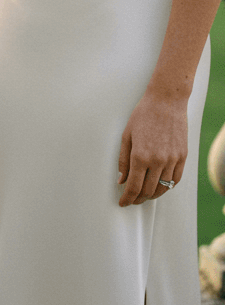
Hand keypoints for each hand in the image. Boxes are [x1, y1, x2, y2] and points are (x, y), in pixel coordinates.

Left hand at [117, 90, 187, 205]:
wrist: (166, 102)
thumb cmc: (143, 115)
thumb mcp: (126, 135)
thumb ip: (123, 160)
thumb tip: (121, 180)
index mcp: (140, 156)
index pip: (133, 187)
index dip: (127, 198)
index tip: (123, 202)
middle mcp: (157, 161)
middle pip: (148, 191)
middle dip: (138, 199)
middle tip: (132, 200)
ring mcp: (172, 160)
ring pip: (163, 188)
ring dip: (152, 195)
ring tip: (144, 195)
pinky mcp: (182, 157)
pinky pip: (175, 179)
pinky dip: (167, 187)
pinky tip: (159, 186)